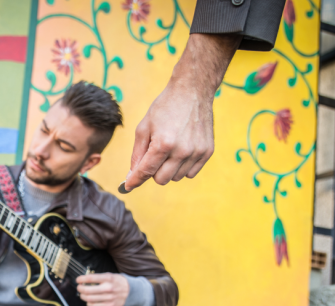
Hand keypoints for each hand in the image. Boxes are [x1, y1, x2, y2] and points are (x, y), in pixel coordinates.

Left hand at [76, 273, 129, 305]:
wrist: (134, 292)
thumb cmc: (120, 283)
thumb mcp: (112, 275)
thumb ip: (101, 277)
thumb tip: (86, 279)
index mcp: (108, 278)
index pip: (91, 278)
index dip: (81, 279)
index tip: (78, 280)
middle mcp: (108, 288)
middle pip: (87, 290)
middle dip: (80, 288)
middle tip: (79, 287)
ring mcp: (109, 298)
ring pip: (89, 299)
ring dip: (82, 296)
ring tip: (82, 294)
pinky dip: (88, 303)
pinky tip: (89, 301)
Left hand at [123, 33, 239, 191]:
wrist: (193, 90)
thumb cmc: (165, 107)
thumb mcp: (144, 127)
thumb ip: (137, 154)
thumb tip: (132, 175)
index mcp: (163, 143)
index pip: (146, 172)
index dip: (134, 181)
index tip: (127, 187)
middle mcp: (182, 151)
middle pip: (161, 179)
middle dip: (153, 172)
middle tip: (153, 156)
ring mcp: (196, 152)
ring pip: (176, 178)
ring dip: (169, 169)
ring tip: (170, 149)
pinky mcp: (207, 152)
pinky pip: (191, 173)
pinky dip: (183, 167)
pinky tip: (181, 151)